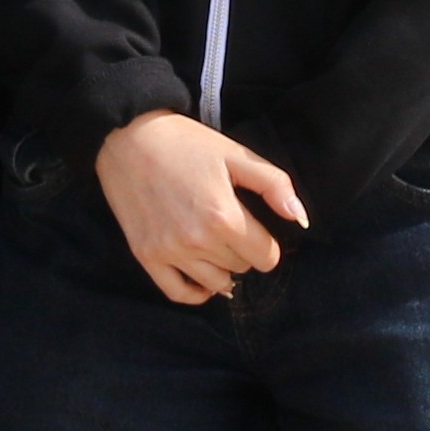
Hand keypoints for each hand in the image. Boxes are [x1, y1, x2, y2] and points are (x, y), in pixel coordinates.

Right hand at [95, 111, 310, 305]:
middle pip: (241, 267)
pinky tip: (204, 279)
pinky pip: (178, 293)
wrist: (128, 137)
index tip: (257, 227)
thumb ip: (274, 185)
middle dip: (243, 248)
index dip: (267, 243)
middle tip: (230, 222)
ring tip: (216, 243)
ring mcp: (169, 252)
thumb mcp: (236, 154)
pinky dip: (196, 291)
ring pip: (216, 283)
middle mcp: (196, 241)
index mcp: (223, 216)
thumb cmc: (185, 143)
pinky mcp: (146, 256)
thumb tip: (301, 220)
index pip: (266, 257)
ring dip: (222, 266)